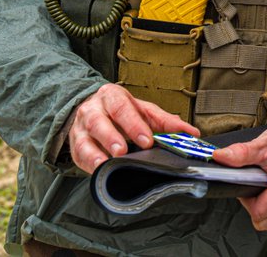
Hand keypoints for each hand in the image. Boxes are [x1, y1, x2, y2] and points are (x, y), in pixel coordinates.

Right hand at [67, 83, 200, 172]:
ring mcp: (81, 129)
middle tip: (123, 151)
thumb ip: (165, 122)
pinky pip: (78, 156)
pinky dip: (88, 164)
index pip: (122, 108)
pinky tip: (98, 170)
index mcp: (113, 97)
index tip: (146, 140)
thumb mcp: (143, 111)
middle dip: (112, 137)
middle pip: (100, 122)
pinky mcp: (75, 147)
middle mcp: (93, 110)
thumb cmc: (121, 111)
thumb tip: (191, 133)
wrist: (91, 109)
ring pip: (85, 139)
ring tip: (108, 162)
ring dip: (97, 152)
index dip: (134, 124)